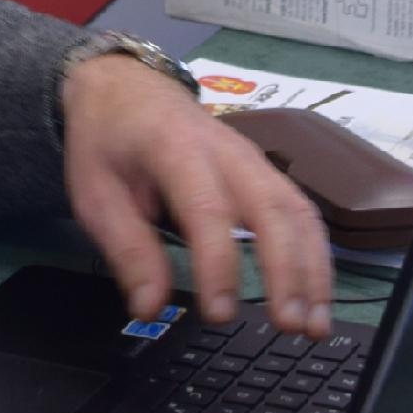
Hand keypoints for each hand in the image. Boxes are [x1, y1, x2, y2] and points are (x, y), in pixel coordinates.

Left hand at [58, 52, 333, 337]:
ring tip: (316, 325)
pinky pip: (301, 212)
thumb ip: (126, 250)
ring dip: (314, 269)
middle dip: (288, 271)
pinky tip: (317, 295)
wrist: (124, 85)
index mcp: (175, 149)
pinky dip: (316, 255)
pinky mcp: (266, 172)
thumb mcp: (94, 193)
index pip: (207, 209)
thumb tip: (149, 308)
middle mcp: (227, 151)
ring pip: (298, 211)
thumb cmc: (108, 140)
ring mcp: (253, 159)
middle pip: (271, 208)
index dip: (218, 264)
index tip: (220, 315)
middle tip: (290, 327)